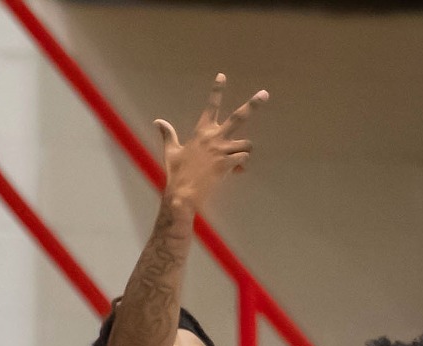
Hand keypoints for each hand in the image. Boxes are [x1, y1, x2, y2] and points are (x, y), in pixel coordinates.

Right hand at [156, 74, 265, 214]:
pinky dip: (242, 165)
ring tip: (235, 161)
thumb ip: (168, 135)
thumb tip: (158, 121)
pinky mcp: (227, 163)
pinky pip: (244, 159)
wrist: (182, 193)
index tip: (222, 75)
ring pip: (246, 144)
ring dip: (244, 151)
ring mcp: (222, 150)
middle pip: (239, 117)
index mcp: (201, 131)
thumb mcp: (171, 151)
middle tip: (264, 94)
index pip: (211, 106)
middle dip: (253, 105)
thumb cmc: (177, 172)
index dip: (216, 90)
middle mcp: (214, 137)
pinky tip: (235, 172)